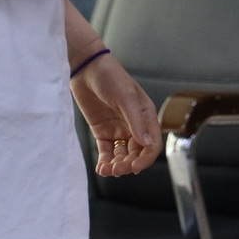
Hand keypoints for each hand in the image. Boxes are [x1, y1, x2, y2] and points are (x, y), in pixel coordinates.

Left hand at [71, 54, 160, 176]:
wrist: (86, 68)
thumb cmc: (110, 76)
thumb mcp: (125, 97)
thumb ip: (136, 121)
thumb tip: (146, 144)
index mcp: (146, 116)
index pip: (152, 144)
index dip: (146, 158)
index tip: (135, 167)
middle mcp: (134, 125)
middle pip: (137, 153)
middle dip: (129, 164)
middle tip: (118, 169)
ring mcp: (118, 129)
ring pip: (122, 155)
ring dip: (117, 165)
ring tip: (108, 170)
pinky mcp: (103, 131)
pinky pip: (107, 152)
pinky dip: (105, 162)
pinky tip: (102, 169)